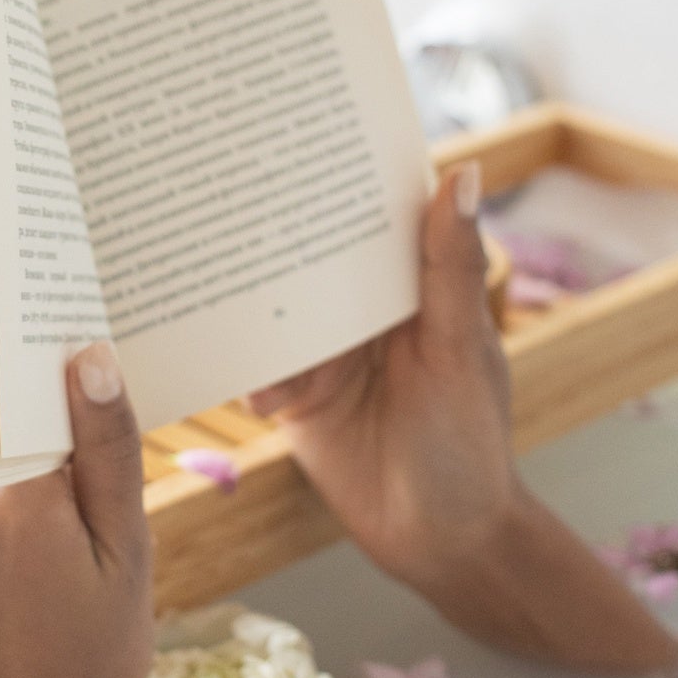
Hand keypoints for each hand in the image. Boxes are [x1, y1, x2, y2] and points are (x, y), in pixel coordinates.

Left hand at [0, 342, 151, 677]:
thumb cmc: (93, 663)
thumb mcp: (128, 557)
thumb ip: (108, 450)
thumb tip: (87, 356)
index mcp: (7, 500)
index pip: (9, 380)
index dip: (34, 353)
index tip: (60, 322)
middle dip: (29, 414)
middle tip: (79, 438)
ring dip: (2, 460)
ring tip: (53, 521)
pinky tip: (13, 552)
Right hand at [254, 165, 677, 671]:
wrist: (439, 543)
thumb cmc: (469, 444)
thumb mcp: (458, 350)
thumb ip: (449, 268)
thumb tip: (464, 172)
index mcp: (412, 288)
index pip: (372, 219)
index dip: (340, 179)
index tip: (297, 134)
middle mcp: (363, 315)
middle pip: (309, 262)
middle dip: (272, 240)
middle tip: (222, 202)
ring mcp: (323, 356)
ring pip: (275, 313)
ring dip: (249, 307)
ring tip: (208, 282)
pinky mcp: (292, 400)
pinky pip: (255, 370)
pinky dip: (241, 367)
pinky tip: (229, 367)